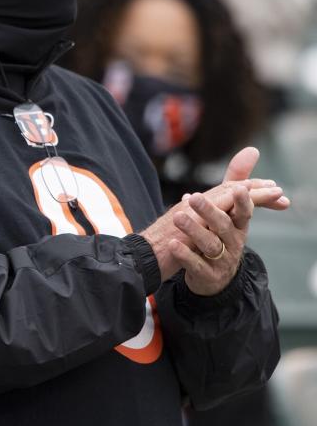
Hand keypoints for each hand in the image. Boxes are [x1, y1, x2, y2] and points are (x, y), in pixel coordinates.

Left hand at [140, 147, 287, 282]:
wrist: (212, 275)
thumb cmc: (221, 235)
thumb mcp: (229, 209)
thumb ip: (236, 181)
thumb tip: (252, 149)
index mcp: (238, 226)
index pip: (244, 212)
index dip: (244, 202)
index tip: (239, 190)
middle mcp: (233, 242)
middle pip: (223, 226)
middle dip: (210, 212)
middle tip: (193, 198)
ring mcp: (220, 259)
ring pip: (209, 244)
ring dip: (193, 230)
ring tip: (178, 217)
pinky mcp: (206, 274)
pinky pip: (195, 264)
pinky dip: (184, 254)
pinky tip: (174, 243)